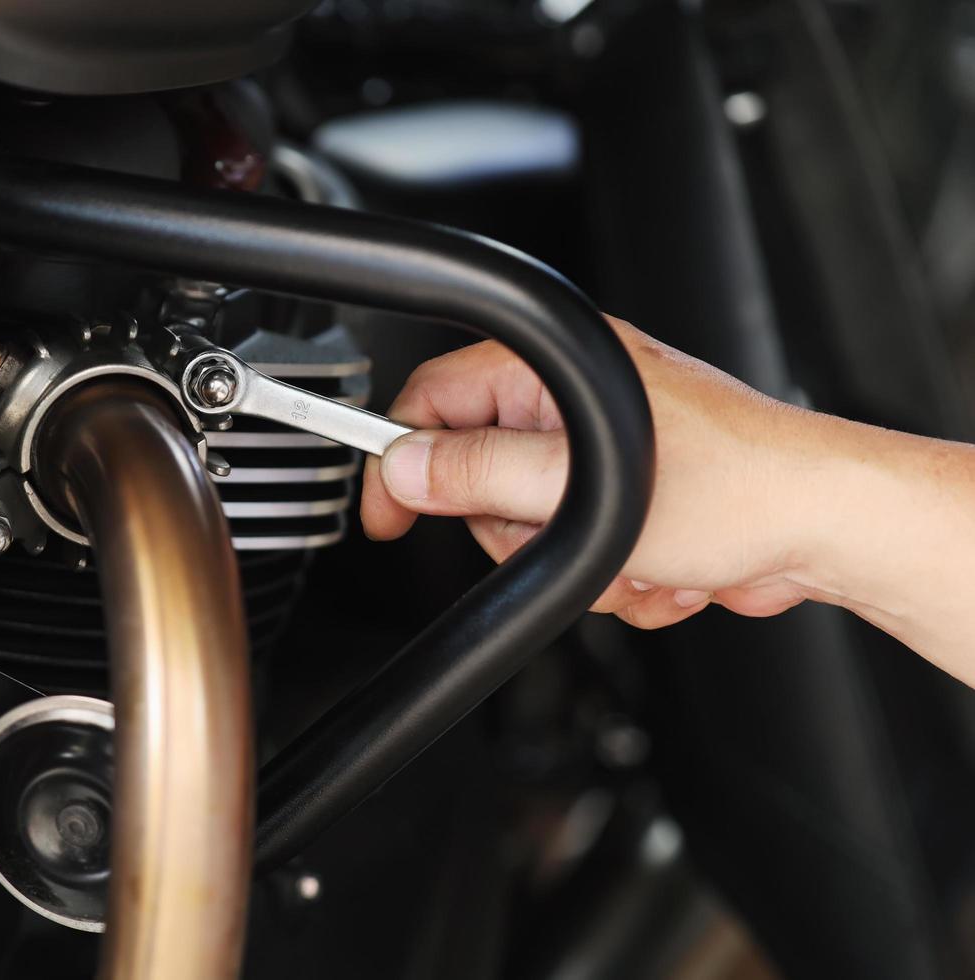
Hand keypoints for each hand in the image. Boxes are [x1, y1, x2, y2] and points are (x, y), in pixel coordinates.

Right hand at [360, 316, 826, 629]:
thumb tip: (407, 467)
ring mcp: (604, 458)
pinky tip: (666, 566)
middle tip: (561, 538)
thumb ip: (477, 474)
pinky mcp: (632, 504)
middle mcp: (576, 406)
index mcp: (556, 372)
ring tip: (640, 556)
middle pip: (480, 482)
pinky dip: (620, 577)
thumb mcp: (581, 486)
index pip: (433, 402)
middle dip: (522, 534)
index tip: (389, 513)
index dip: (403, 460)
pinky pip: (584, 556)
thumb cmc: (740, 484)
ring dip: (584, 566)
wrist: (825, 526)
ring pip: (533, 532)